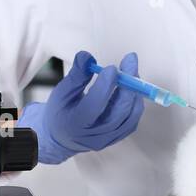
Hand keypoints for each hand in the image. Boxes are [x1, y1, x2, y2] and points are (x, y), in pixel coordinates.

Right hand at [19, 51, 144, 163]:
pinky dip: (135, 101)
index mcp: (75, 123)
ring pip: (130, 115)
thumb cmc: (60, 113)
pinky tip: (132, 86)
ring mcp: (108, 138)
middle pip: (119, 111)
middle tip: (130, 61)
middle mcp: (94, 135)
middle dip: (128, 84)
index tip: (112, 68)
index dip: (105, 85)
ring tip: (131, 71)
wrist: (61, 137)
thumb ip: (76, 75)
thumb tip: (87, 57)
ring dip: (134, 90)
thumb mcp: (61, 92)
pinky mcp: (118, 137)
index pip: (94, 105)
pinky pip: (133, 119)